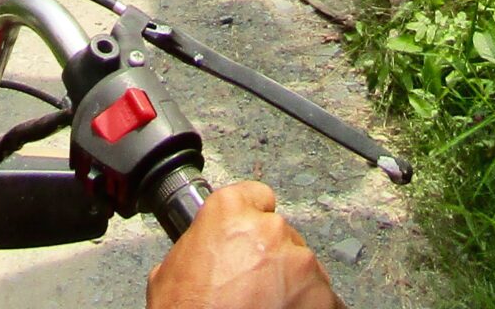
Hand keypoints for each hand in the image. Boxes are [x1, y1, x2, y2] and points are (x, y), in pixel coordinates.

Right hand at [147, 182, 342, 308]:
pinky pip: (323, 298)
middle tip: (254, 287)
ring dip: (291, 284)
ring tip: (268, 306)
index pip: (257, 197)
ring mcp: (299, 263)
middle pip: (282, 236)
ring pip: (304, 267)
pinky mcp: (321, 296)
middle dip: (272, 259)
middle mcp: (269, 229)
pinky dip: (308, 307)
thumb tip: (200, 255)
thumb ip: (197, 247)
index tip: (254, 236)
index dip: (254, 219)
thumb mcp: (171, 270)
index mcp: (229, 213)